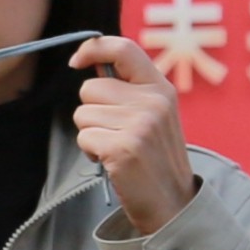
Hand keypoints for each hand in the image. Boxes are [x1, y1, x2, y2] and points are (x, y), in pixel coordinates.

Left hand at [69, 34, 195, 236]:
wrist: (172, 201)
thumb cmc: (153, 155)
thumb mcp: (153, 114)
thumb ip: (129, 88)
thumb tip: (90, 62)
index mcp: (161, 88)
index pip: (123, 49)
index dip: (93, 49)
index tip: (77, 61)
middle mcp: (153, 102)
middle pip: (89, 88)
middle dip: (91, 111)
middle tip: (115, 132)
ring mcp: (140, 124)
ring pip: (82, 114)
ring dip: (91, 132)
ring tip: (117, 147)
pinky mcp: (123, 148)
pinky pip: (83, 137)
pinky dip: (90, 151)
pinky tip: (112, 161)